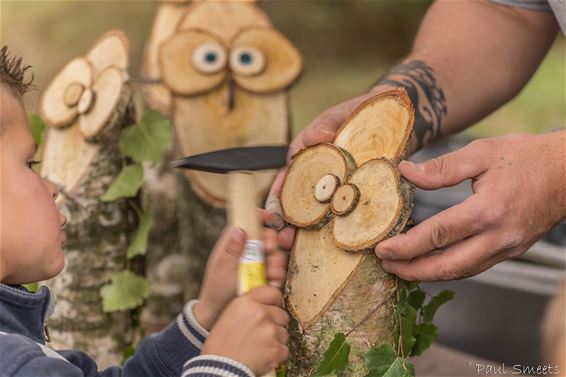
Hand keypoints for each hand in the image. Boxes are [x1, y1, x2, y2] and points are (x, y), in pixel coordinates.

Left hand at [193, 210, 287, 329]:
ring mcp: (254, 265)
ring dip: (276, 262)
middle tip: (270, 252)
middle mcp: (244, 252)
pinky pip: (275, 271)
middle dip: (271, 244)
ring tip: (272, 274)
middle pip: (264, 238)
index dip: (258, 217)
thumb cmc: (216, 290)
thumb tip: (239, 228)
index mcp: (232, 245)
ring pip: (272, 255)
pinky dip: (277, 276)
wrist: (219, 316)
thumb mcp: (222, 269)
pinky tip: (274, 283)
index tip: (270, 218)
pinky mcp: (261, 278)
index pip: (246, 223)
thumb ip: (231, 249)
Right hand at [202, 286, 289, 375]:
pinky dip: (276, 355)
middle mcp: (260, 313)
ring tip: (258, 347)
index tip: (272, 307)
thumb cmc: (220, 346)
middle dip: (274, 323)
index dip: (273, 302)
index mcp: (246, 303)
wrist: (220, 369)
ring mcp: (270, 331)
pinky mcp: (276, 349)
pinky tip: (262, 356)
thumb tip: (262, 305)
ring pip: (283, 332)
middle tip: (261, 334)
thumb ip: (247, 307)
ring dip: (275, 340)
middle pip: (281, 314)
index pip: (273, 293)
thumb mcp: (228, 316)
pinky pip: (284, 349)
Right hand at [267, 91, 388, 248]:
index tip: (273, 214)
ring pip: (315, 211)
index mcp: (306, 157)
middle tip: (283, 239)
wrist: (391, 119)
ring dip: (304, 230)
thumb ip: (325, 127)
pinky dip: (333, 228)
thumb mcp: (339, 116)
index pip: (286, 178)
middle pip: (296, 201)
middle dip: (287, 222)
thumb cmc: (358, 113)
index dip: (277, 197)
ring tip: (295, 246)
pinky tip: (330, 243)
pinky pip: (341, 213)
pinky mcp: (352, 195)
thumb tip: (313, 138)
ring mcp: (334, 187)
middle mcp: (316, 175)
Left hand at [376, 131, 565, 280]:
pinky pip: (475, 267)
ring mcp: (508, 248)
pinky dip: (449, 269)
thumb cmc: (525, 157)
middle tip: (386, 266)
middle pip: (447, 265)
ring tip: (402, 268)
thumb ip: (442, 167)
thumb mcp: (481, 152)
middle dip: (412, 270)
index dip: (407, 245)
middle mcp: (499, 236)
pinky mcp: (512, 251)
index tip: (382, 249)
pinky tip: (431, 263)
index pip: (438, 235)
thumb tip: (406, 172)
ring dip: (428, 274)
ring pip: (462, 272)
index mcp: (488, 210)